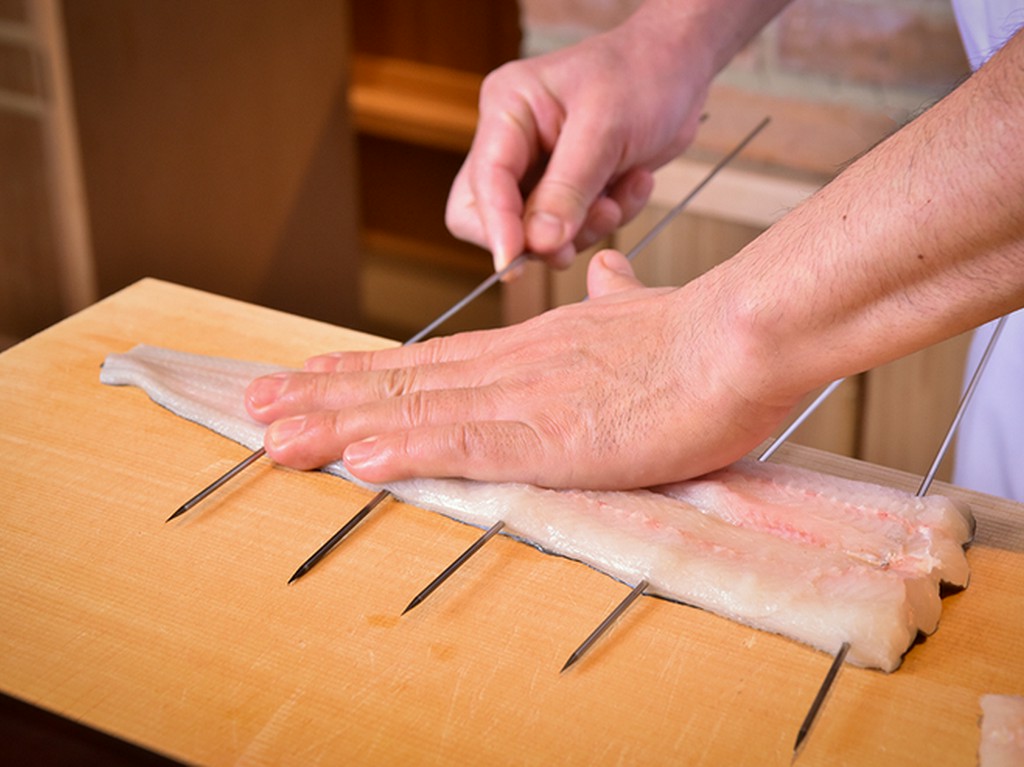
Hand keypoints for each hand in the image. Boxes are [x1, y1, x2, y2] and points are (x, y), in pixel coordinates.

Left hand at [245, 250, 799, 488]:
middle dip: (326, 396)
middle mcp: (513, 369)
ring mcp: (527, 402)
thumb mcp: (643, 309)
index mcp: (531, 349)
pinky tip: (360, 458)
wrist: (743, 335)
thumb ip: (616, 296)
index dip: (367, 370)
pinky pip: (469, 446)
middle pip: (404, 383)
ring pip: (417, 412)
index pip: (431, 362)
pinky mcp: (555, 439)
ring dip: (342, 425)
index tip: (315, 374)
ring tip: (277, 433)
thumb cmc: (700, 334)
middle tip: (259, 401)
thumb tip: (608, 271)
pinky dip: (410, 451)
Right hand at [445, 7, 710, 270]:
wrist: (681, 68)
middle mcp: (513, 141)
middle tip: (572, 242)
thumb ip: (569, 188)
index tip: (512, 267)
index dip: (496, 226)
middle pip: (489, 213)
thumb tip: (538, 243)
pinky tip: (632, 183)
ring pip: (533, 231)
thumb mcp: (606, 128)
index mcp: (508, 109)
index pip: (483, 180)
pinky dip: (605, 218)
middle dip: (533, 237)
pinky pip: (571, 228)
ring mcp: (538, 167)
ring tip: (618, 198)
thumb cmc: (643, 74)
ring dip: (581, 229)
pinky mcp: (566, 188)